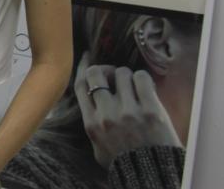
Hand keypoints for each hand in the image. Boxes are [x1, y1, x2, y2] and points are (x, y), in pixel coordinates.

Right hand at [73, 51, 181, 168]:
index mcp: (92, 123)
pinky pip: (142, 78)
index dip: (82, 68)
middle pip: (97, 74)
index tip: (87, 59)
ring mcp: (128, 111)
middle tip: (113, 75)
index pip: (80, 86)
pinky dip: (142, 78)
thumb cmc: (124, 161)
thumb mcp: (98, 146)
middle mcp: (106, 115)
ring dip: (126, 75)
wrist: (151, 173)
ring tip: (132, 84)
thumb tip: (90, 102)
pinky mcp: (150, 109)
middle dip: (105, 69)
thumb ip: (93, 124)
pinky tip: (144, 86)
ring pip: (121, 73)